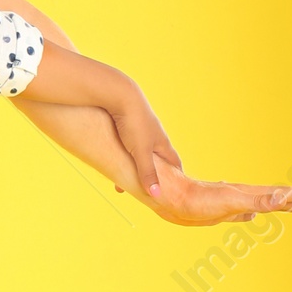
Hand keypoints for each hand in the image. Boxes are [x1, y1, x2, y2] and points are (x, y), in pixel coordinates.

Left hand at [101, 71, 178, 198]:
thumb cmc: (133, 123)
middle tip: (149, 188)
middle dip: (154, 174)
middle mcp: (154, 136)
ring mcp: (141, 129)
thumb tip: (157, 196)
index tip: (178, 188)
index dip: (177, 176)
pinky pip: (127, 144)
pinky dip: (123, 155)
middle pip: (158, 159)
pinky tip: (112, 159)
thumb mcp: (141, 152)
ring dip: (135, 166)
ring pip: (141, 152)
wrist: (119, 95)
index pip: (175, 163)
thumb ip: (148, 173)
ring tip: (124, 180)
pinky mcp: (127, 124)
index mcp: (162, 143)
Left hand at [147, 161, 291, 224]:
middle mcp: (243, 197)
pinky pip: (241, 212)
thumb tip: (284, 198)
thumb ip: (259, 201)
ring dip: (281, 205)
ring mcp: (232, 203)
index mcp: (249, 194)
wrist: (168, 197)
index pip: (282, 195)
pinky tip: (252, 217)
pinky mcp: (218, 211)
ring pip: (262, 204)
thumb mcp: (232, 201)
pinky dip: (251, 214)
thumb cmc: (198, 200)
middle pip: (277, 198)